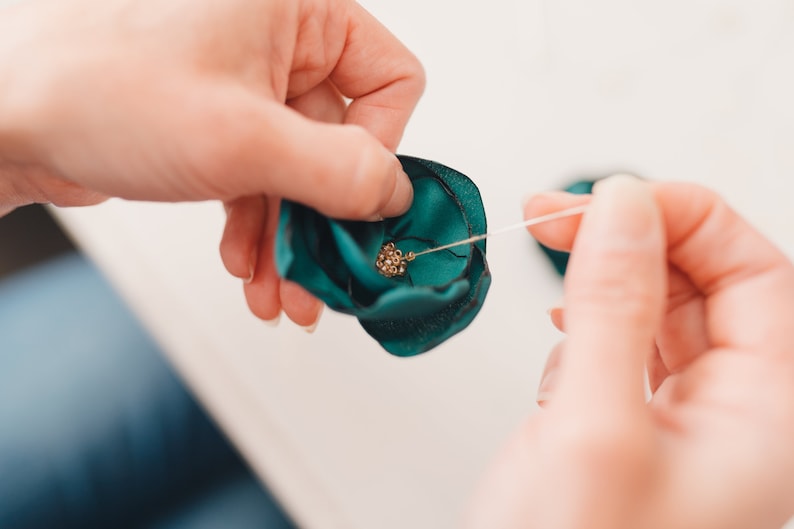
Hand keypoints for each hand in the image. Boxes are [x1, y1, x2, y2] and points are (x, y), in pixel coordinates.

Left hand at [0, 0, 423, 326]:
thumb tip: (395, 193)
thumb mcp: (242, 140)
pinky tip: (245, 264)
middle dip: (324, 218)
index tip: (358, 206)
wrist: (2, 117)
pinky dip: (257, 226)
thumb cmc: (93, 90)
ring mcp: (244, 80)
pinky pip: (262, 177)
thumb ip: (339, 172)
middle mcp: (276, 38)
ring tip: (278, 288)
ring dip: (290, 236)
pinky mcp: (217, 117)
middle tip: (322, 274)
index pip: (388, 80)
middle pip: (341, 139)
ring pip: (300, 169)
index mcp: (297, 8)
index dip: (380, 149)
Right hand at [466, 176, 793, 528]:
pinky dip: (590, 327)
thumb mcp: (592, 426)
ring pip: (664, 314)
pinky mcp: (632, 433)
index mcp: (770, 419)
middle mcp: (739, 420)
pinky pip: (627, 350)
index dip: (689, 219)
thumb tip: (622, 204)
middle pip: (711, 286)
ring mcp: (684, 428)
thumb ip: (614, 304)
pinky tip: (563, 334)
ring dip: (608, 280)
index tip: (610, 199)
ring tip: (553, 263)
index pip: (761, 276)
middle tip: (558, 216)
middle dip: (636, 239)